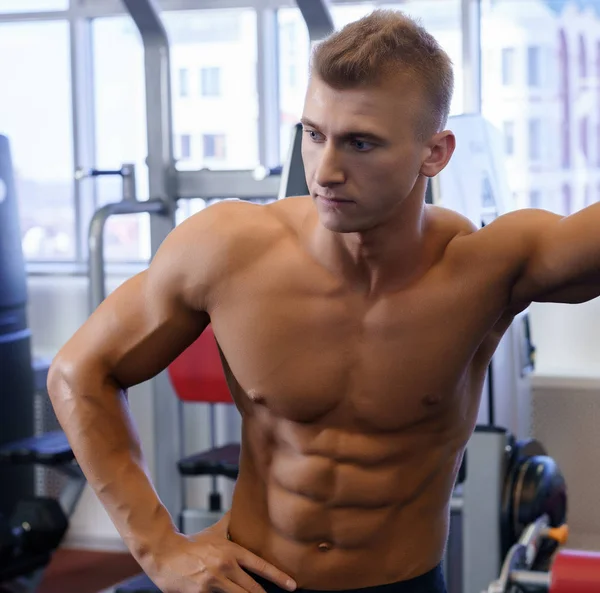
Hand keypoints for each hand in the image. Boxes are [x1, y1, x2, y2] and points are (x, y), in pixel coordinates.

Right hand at [143, 530, 296, 592]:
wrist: (165, 553)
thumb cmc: (193, 544)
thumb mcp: (215, 531)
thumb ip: (231, 522)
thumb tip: (243, 505)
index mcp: (232, 551)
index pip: (261, 566)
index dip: (279, 577)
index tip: (293, 585)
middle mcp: (225, 566)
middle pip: (253, 589)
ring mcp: (213, 582)